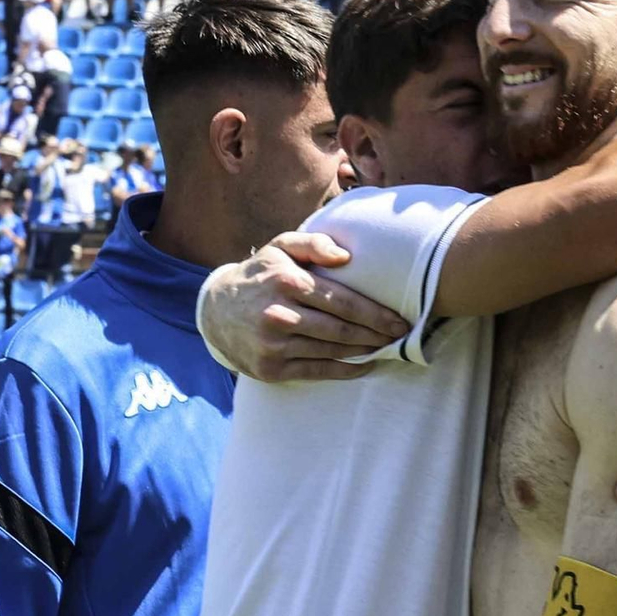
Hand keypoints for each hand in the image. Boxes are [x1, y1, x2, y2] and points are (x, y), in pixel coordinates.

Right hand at [199, 232, 409, 381]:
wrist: (215, 312)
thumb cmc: (259, 276)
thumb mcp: (279, 248)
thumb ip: (313, 244)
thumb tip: (346, 257)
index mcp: (286, 283)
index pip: (341, 301)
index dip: (375, 313)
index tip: (399, 320)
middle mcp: (279, 315)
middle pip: (340, 329)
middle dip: (375, 334)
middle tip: (401, 335)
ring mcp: (274, 345)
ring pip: (331, 351)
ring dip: (363, 351)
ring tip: (387, 348)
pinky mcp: (271, 369)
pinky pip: (317, 371)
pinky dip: (345, 371)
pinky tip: (364, 366)